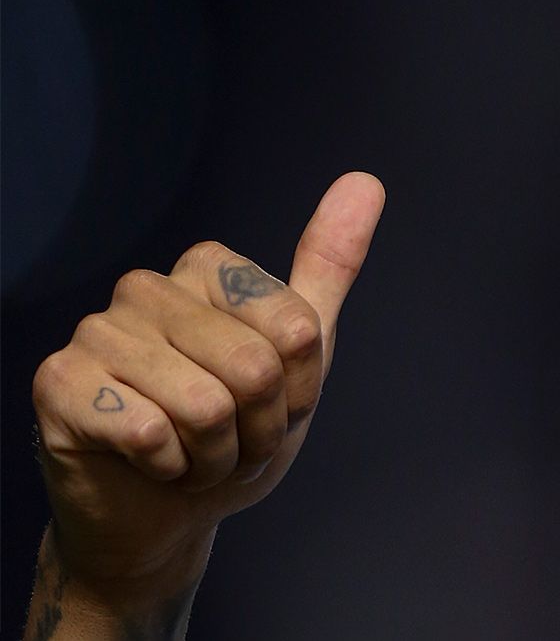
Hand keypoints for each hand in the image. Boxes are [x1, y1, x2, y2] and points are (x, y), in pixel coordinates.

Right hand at [31, 172, 384, 591]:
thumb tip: (366, 182)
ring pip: (205, 405)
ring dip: (216, 455)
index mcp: (205, 268)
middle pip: (254, 368)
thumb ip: (329, 265)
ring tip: (195, 453)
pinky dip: (169, 468)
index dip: (300, 387)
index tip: (275, 403)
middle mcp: (145, 288)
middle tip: (232, 439)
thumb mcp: (300, 352)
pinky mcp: (58, 384)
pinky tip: (151, 464)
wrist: (165, 513)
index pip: (296, 328)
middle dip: (259, 427)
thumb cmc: (234, 429)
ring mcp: (95, 332)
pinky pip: (149, 433)